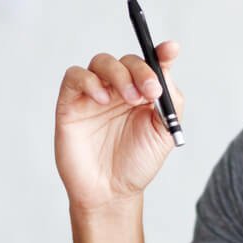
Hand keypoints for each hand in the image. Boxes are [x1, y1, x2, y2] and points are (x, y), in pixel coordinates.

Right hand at [54, 41, 183, 211]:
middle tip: (150, 92)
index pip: (151, 63)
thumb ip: (169, 100)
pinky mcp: (71, 103)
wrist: (111, 192)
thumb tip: (166, 68)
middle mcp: (118, 89)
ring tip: (129, 99)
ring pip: (101, 62)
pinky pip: (74, 76)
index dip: (161, 52)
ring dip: (118, 74)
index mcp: (142, 93)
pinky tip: (102, 99)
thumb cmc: (136, 164)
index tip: (171, 50)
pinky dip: (89, 81)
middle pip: (126, 60)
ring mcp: (94, 94)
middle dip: (140, 71)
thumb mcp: (163, 132)